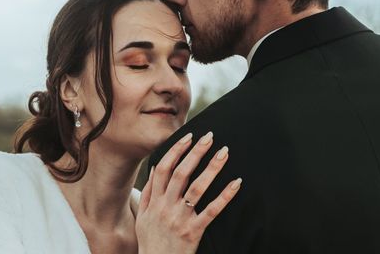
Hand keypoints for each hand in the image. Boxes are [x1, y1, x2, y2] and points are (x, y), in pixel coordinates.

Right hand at [135, 132, 241, 253]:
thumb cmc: (151, 242)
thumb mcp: (143, 216)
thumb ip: (149, 192)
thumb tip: (155, 167)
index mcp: (155, 201)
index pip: (164, 168)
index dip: (176, 150)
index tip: (188, 137)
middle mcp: (166, 207)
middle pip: (181, 173)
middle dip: (196, 153)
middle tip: (209, 137)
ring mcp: (180, 218)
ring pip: (196, 188)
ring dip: (211, 168)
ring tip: (223, 153)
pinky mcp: (193, 231)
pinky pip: (211, 211)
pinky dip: (224, 196)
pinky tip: (236, 183)